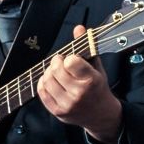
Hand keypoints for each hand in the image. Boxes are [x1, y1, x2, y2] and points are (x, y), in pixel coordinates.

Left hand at [38, 25, 121, 143]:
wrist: (101, 115)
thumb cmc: (98, 88)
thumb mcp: (97, 67)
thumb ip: (86, 46)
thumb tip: (79, 28)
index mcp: (91, 81)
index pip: (70, 62)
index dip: (69, 58)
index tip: (72, 59)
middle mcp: (79, 94)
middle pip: (56, 70)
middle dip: (57, 62)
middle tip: (61, 62)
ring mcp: (67, 104)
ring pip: (46, 80)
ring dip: (49, 72)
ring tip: (57, 73)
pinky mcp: (57, 112)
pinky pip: (42, 92)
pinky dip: (43, 83)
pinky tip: (52, 82)